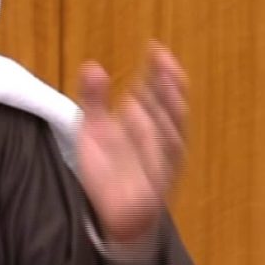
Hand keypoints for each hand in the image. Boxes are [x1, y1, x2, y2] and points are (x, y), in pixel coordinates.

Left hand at [76, 41, 187, 244]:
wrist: (117, 215)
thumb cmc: (110, 169)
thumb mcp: (94, 130)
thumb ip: (94, 99)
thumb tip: (92, 65)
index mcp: (145, 121)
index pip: (156, 91)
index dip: (158, 70)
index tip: (156, 48)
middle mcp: (159, 137)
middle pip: (168, 106)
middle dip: (168, 84)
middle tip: (164, 61)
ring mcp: (163, 159)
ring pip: (172, 130)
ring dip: (171, 109)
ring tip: (167, 86)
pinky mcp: (160, 183)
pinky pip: (167, 163)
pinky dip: (167, 146)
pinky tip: (163, 130)